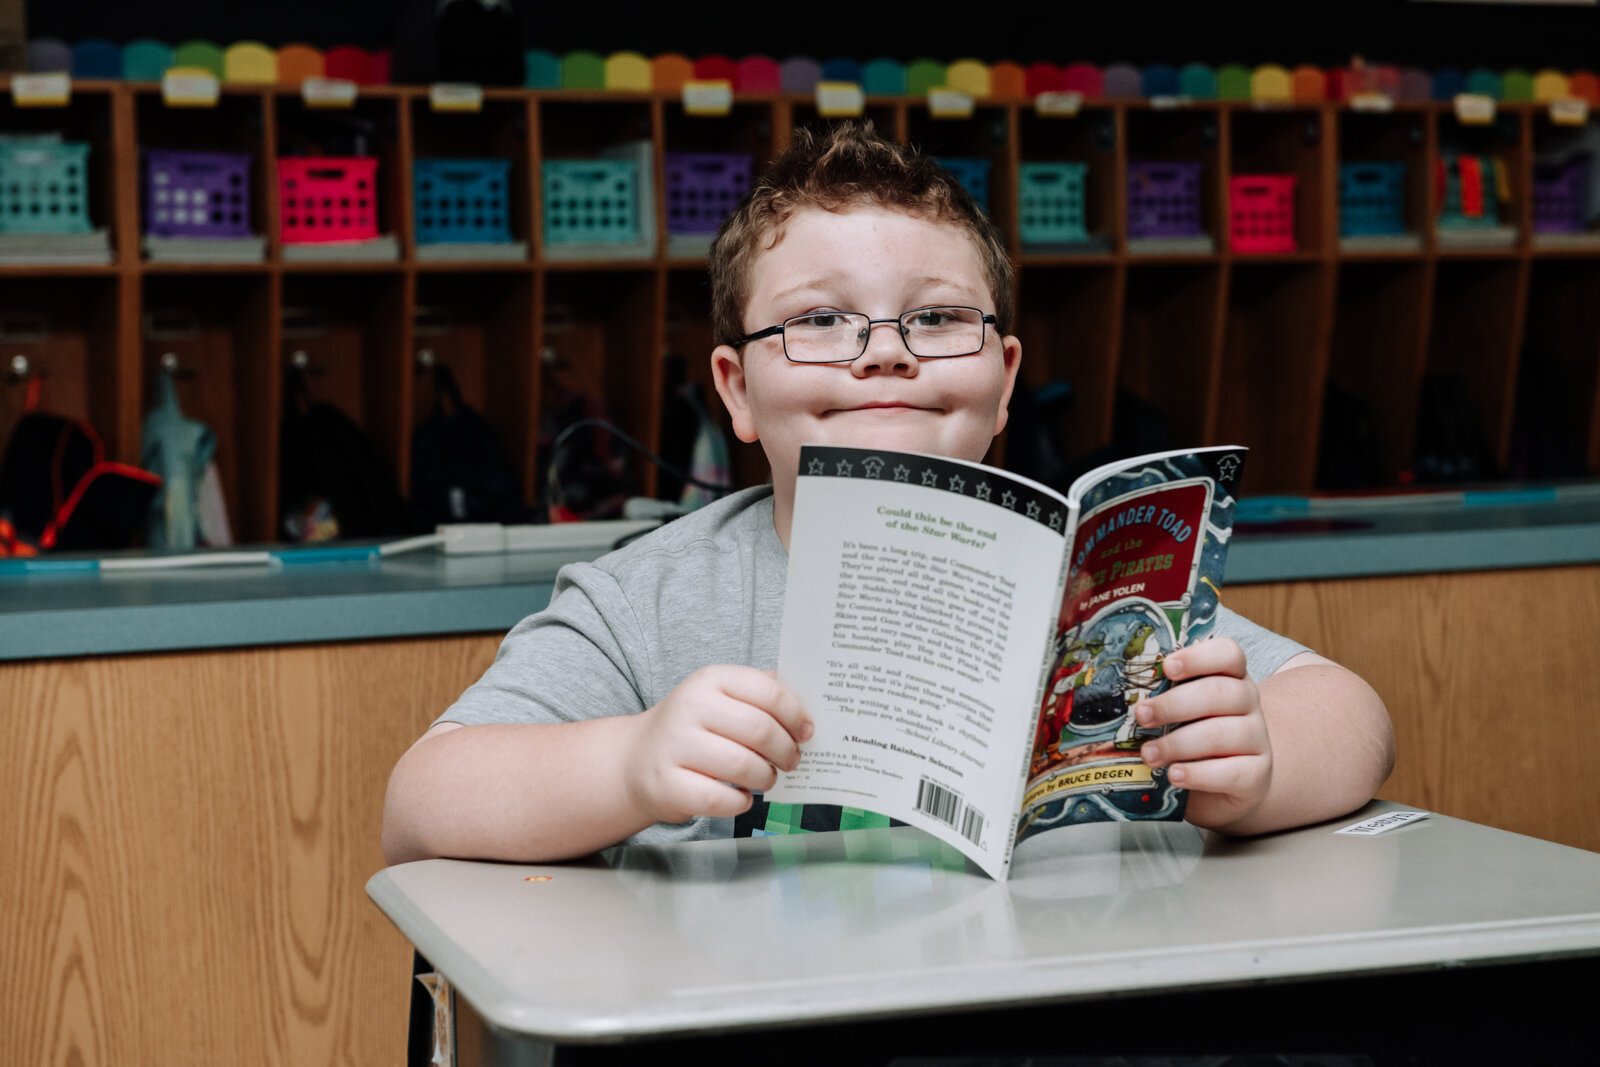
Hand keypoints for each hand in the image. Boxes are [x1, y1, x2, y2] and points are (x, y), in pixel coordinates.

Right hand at [622, 665, 813, 825]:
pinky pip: (722, 799)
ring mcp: (675, 746)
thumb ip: (763, 694)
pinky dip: (741, 802)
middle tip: (792, 761)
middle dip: (786, 751)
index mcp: (710, 679)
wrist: (636, 760)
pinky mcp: (668, 785)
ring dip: (766, 777)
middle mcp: (689, 707)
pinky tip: (742, 797)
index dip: (796, 715)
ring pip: (743, 766)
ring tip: (767, 778)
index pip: (768, 692)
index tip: (807, 731)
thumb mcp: (721, 697)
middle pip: (760, 730)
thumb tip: (810, 709)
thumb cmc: (694, 728)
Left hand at [1133, 637, 1272, 831]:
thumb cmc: (1191, 740)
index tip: (1167, 667)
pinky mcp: (1258, 775)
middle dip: (1173, 704)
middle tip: (1141, 716)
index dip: (1198, 657)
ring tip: (1148, 755)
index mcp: (1231, 677)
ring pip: (1220, 734)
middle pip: (1219, 693)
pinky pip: (1231, 772)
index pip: (1228, 654)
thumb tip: (1122, 699)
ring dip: (1177, 744)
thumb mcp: (1178, 714)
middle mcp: (1249, 703)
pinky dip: (1197, 774)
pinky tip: (1174, 775)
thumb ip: (1162, 698)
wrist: (1220, 787)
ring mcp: (1258, 739)